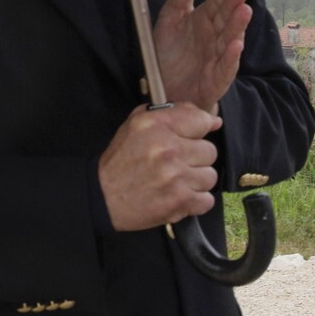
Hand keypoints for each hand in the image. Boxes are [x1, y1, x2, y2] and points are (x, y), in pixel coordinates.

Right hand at [99, 104, 222, 230]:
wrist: (102, 196)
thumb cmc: (121, 160)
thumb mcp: (137, 125)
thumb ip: (173, 114)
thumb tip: (212, 120)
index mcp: (156, 126)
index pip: (201, 120)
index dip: (200, 130)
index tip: (193, 138)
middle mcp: (168, 149)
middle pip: (210, 151)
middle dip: (196, 158)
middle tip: (177, 164)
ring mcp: (175, 176)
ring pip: (210, 176)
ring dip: (196, 181)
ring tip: (177, 182)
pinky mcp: (179, 201)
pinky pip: (207, 200)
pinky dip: (195, 201)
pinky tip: (179, 196)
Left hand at [153, 0, 249, 113]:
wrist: (167, 92)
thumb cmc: (172, 54)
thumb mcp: (172, 15)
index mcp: (205, 20)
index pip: (219, 1)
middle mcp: (215, 37)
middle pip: (226, 18)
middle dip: (234, 3)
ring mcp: (217, 58)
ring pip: (229, 40)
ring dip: (237, 26)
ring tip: (244, 11)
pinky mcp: (215, 80)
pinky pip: (224, 68)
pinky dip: (230, 57)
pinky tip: (235, 45)